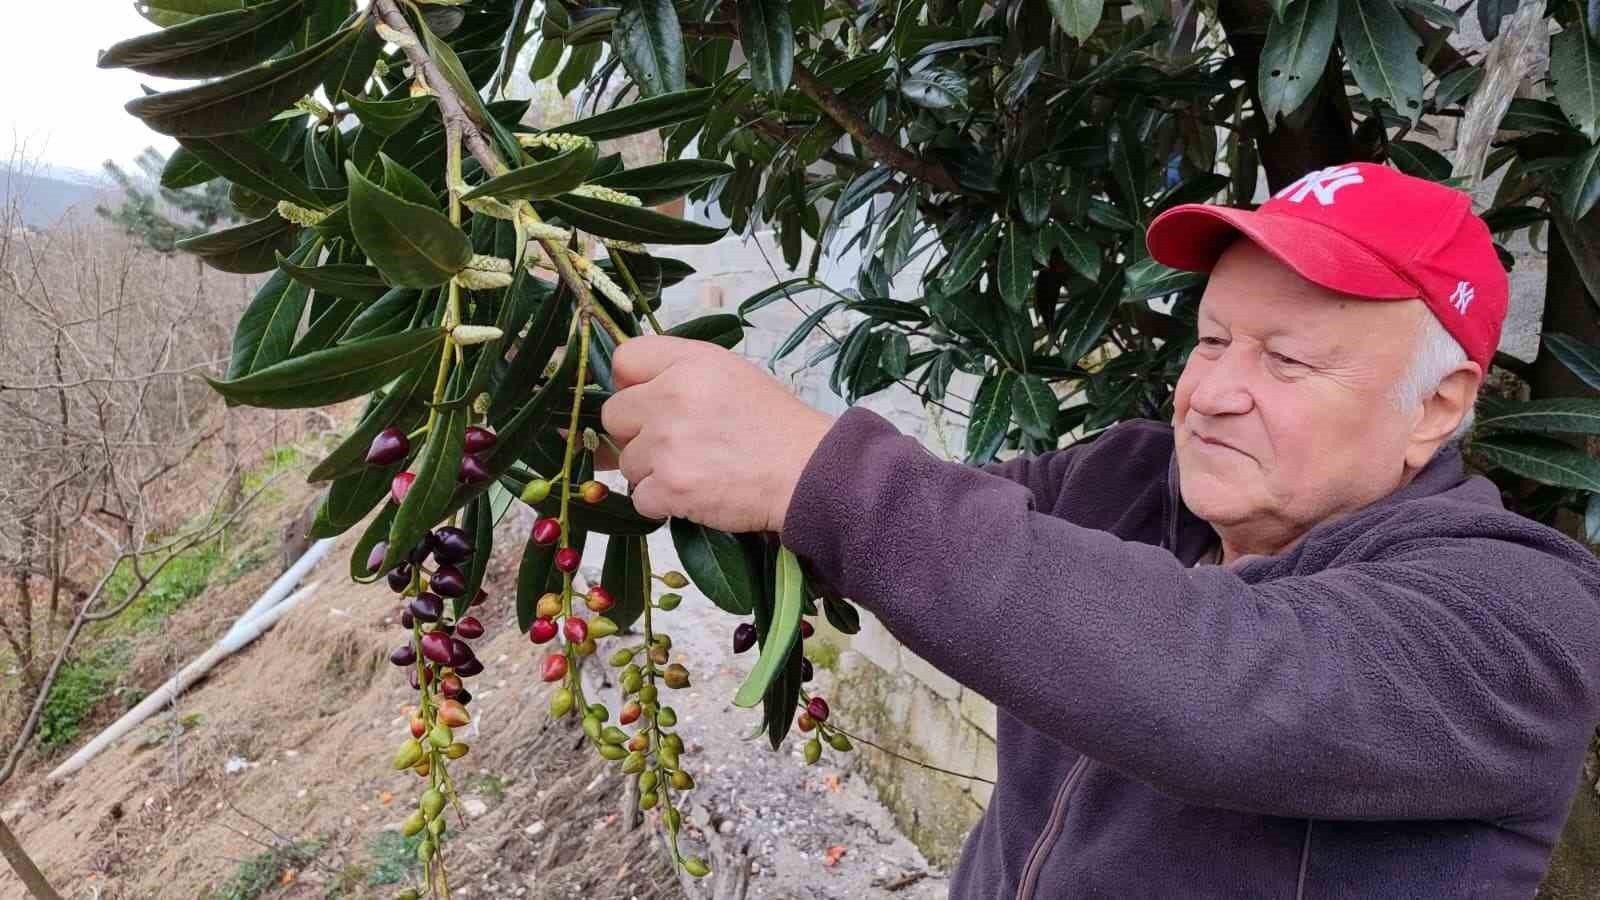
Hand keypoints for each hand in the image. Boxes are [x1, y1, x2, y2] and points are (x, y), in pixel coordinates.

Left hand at [600, 335, 833, 533]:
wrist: (806, 472)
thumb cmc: (773, 424)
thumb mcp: (730, 374)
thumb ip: (678, 372)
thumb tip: (626, 392)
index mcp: (688, 363)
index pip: (624, 360)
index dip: (631, 384)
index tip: (648, 401)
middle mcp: (672, 397)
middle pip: (614, 416)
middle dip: (637, 433)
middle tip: (675, 443)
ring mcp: (667, 444)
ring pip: (627, 462)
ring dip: (653, 472)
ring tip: (696, 468)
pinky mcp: (671, 486)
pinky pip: (640, 497)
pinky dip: (663, 502)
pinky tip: (696, 492)